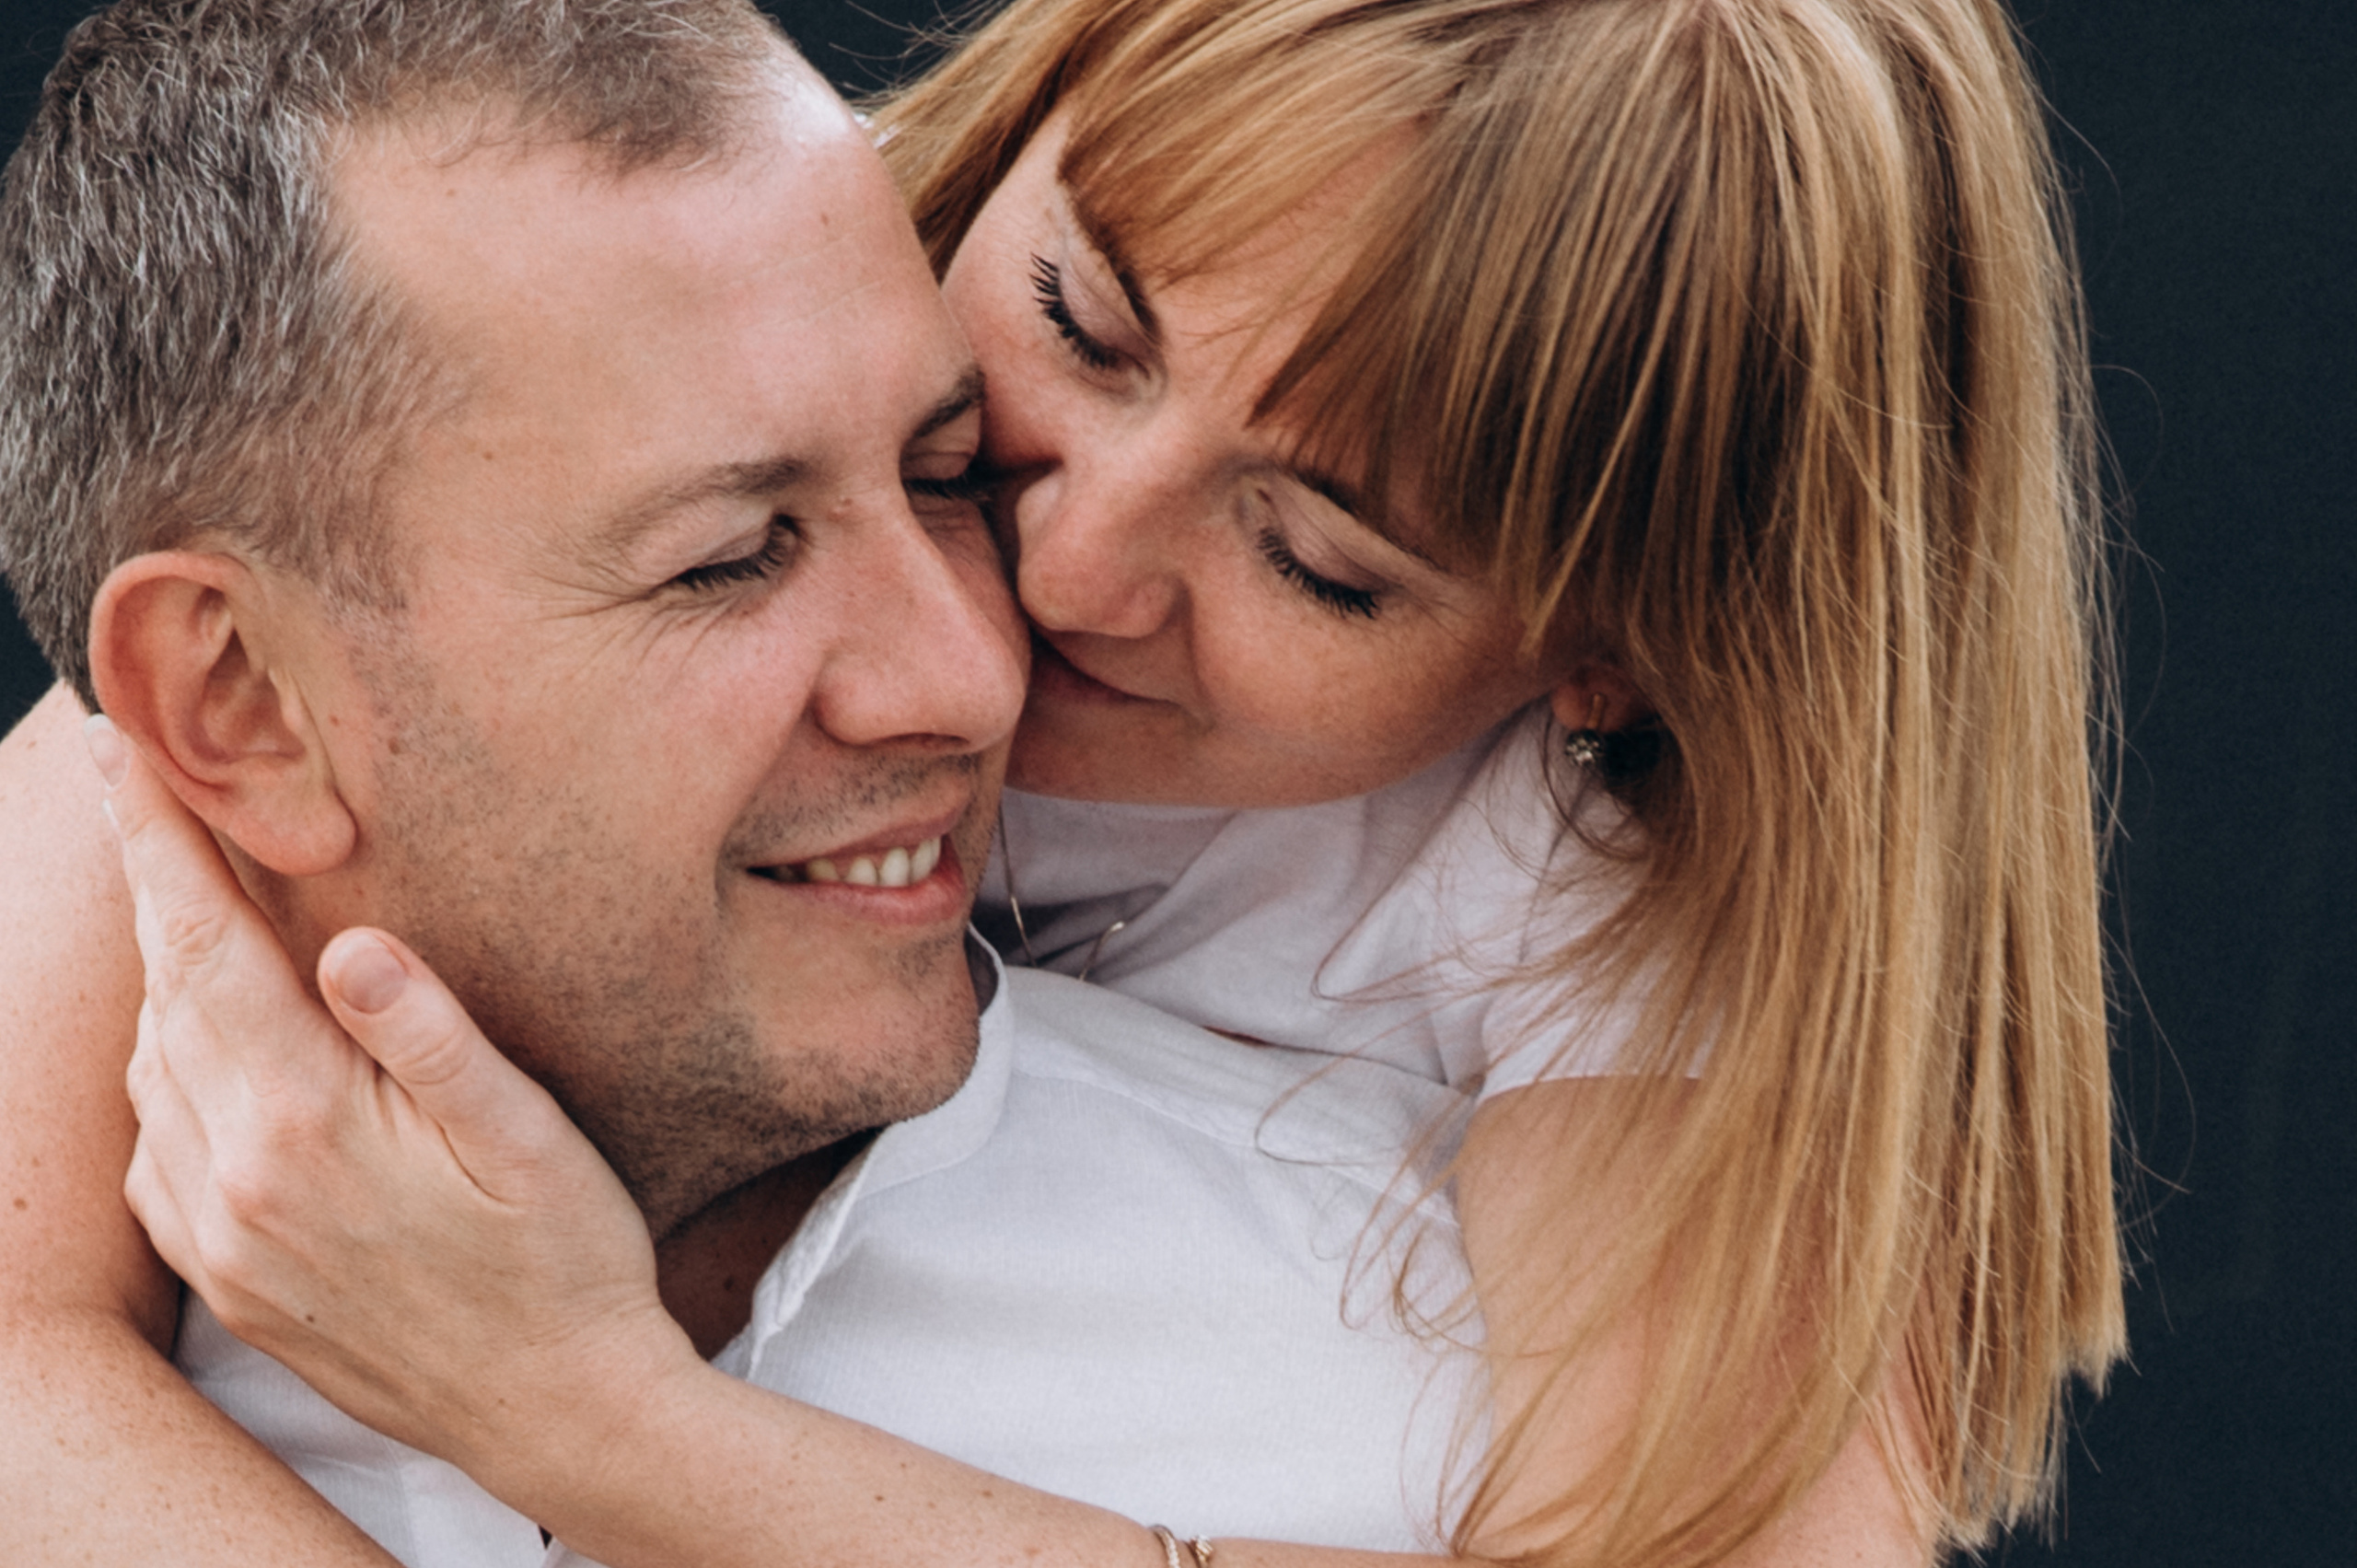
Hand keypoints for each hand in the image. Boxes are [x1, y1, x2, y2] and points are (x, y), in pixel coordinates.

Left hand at [91, 715, 694, 1485]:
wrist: (555, 1414)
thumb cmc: (565, 1263)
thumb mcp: (529, 1138)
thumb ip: (431, 1036)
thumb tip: (350, 942)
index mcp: (305, 1124)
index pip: (203, 949)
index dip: (160, 844)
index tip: (126, 757)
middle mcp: (236, 1180)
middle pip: (164, 998)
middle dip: (155, 891)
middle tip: (157, 799)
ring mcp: (221, 1241)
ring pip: (151, 1074)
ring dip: (166, 984)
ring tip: (203, 919)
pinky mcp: (227, 1284)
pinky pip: (153, 1159)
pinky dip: (166, 1082)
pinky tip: (213, 1058)